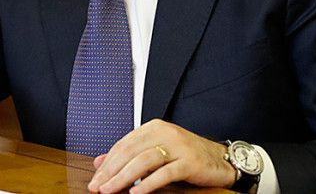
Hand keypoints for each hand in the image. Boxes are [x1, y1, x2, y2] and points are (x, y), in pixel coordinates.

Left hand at [87, 119, 235, 193]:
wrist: (220, 159)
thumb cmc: (186, 155)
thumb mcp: (156, 151)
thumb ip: (130, 155)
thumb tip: (100, 162)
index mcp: (153, 127)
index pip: (123, 144)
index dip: (107, 163)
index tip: (95, 178)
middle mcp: (164, 132)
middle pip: (130, 152)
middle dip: (111, 171)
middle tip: (97, 186)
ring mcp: (177, 146)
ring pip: (144, 161)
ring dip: (124, 177)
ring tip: (111, 190)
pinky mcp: (189, 161)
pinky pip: (165, 173)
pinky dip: (148, 183)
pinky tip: (136, 193)